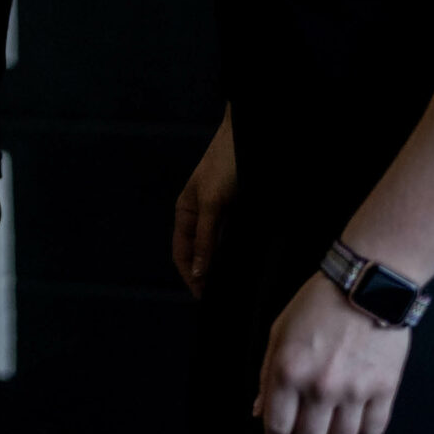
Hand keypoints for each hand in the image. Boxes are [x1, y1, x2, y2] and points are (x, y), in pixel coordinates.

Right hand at [173, 114, 235, 296]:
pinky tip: (249, 264)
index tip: (205, 299)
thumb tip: (198, 273)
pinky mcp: (241, 211)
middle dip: (207, 276)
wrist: (252, 134)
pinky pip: (235, 239)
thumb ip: (206, 238)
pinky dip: (238, 254)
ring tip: (237, 287)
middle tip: (224, 299)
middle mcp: (201, 215)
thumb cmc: (226, 162)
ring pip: (219, 248)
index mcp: (186, 211)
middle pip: (200, 254)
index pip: (182, 254)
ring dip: (224, 266)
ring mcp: (222, 214)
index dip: (190, 277)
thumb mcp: (213, 201)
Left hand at [256, 274, 410, 433]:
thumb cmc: (319, 304)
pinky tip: (354, 431)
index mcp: (288, 371)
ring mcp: (355, 391)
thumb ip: (267, 374)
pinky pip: (373, 429)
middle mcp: (320, 386)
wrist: (365, 286)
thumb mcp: (279, 331)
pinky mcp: (384, 389)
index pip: (278, 426)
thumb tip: (259, 410)